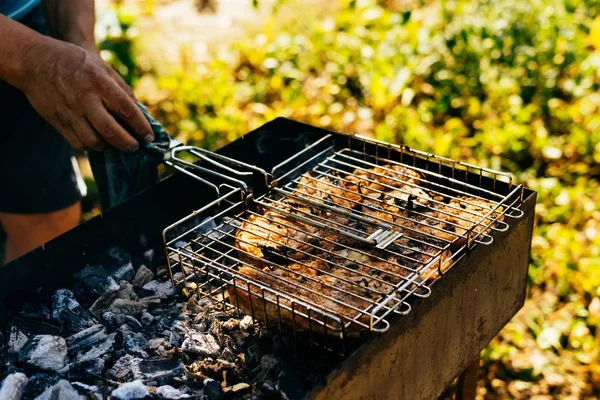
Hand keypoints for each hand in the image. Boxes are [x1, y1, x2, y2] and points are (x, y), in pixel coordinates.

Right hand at [18, 36, 152, 151]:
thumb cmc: (74, 62)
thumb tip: (140, 110)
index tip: (149, 137)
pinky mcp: (58, 122)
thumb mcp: (101, 66)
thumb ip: (122, 88)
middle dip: (128, 144)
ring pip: (94, 141)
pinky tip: (99, 142)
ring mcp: (70, 112)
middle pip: (111, 131)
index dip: (141, 126)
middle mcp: (85, 99)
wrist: (34, 61)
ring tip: (118, 144)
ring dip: (110, 147)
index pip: (126, 110)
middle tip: (136, 147)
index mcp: (99, 83)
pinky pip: (78, 143)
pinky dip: (92, 147)